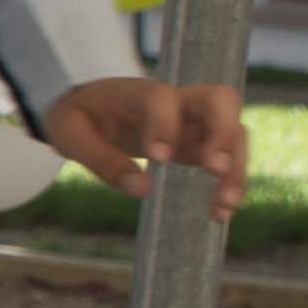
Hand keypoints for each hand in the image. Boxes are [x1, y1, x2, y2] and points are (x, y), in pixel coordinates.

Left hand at [43, 77, 249, 200]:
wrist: (89, 108)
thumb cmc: (78, 118)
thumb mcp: (71, 136)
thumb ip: (102, 161)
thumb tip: (142, 189)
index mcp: (138, 94)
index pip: (162, 99)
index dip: (164, 124)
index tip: (158, 158)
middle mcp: (176, 102)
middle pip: (221, 99)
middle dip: (224, 133)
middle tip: (215, 169)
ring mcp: (193, 122)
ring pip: (234, 131)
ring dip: (235, 167)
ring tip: (222, 206)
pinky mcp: (198, 144)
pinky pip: (227, 158)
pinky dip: (230, 183)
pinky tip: (219, 213)